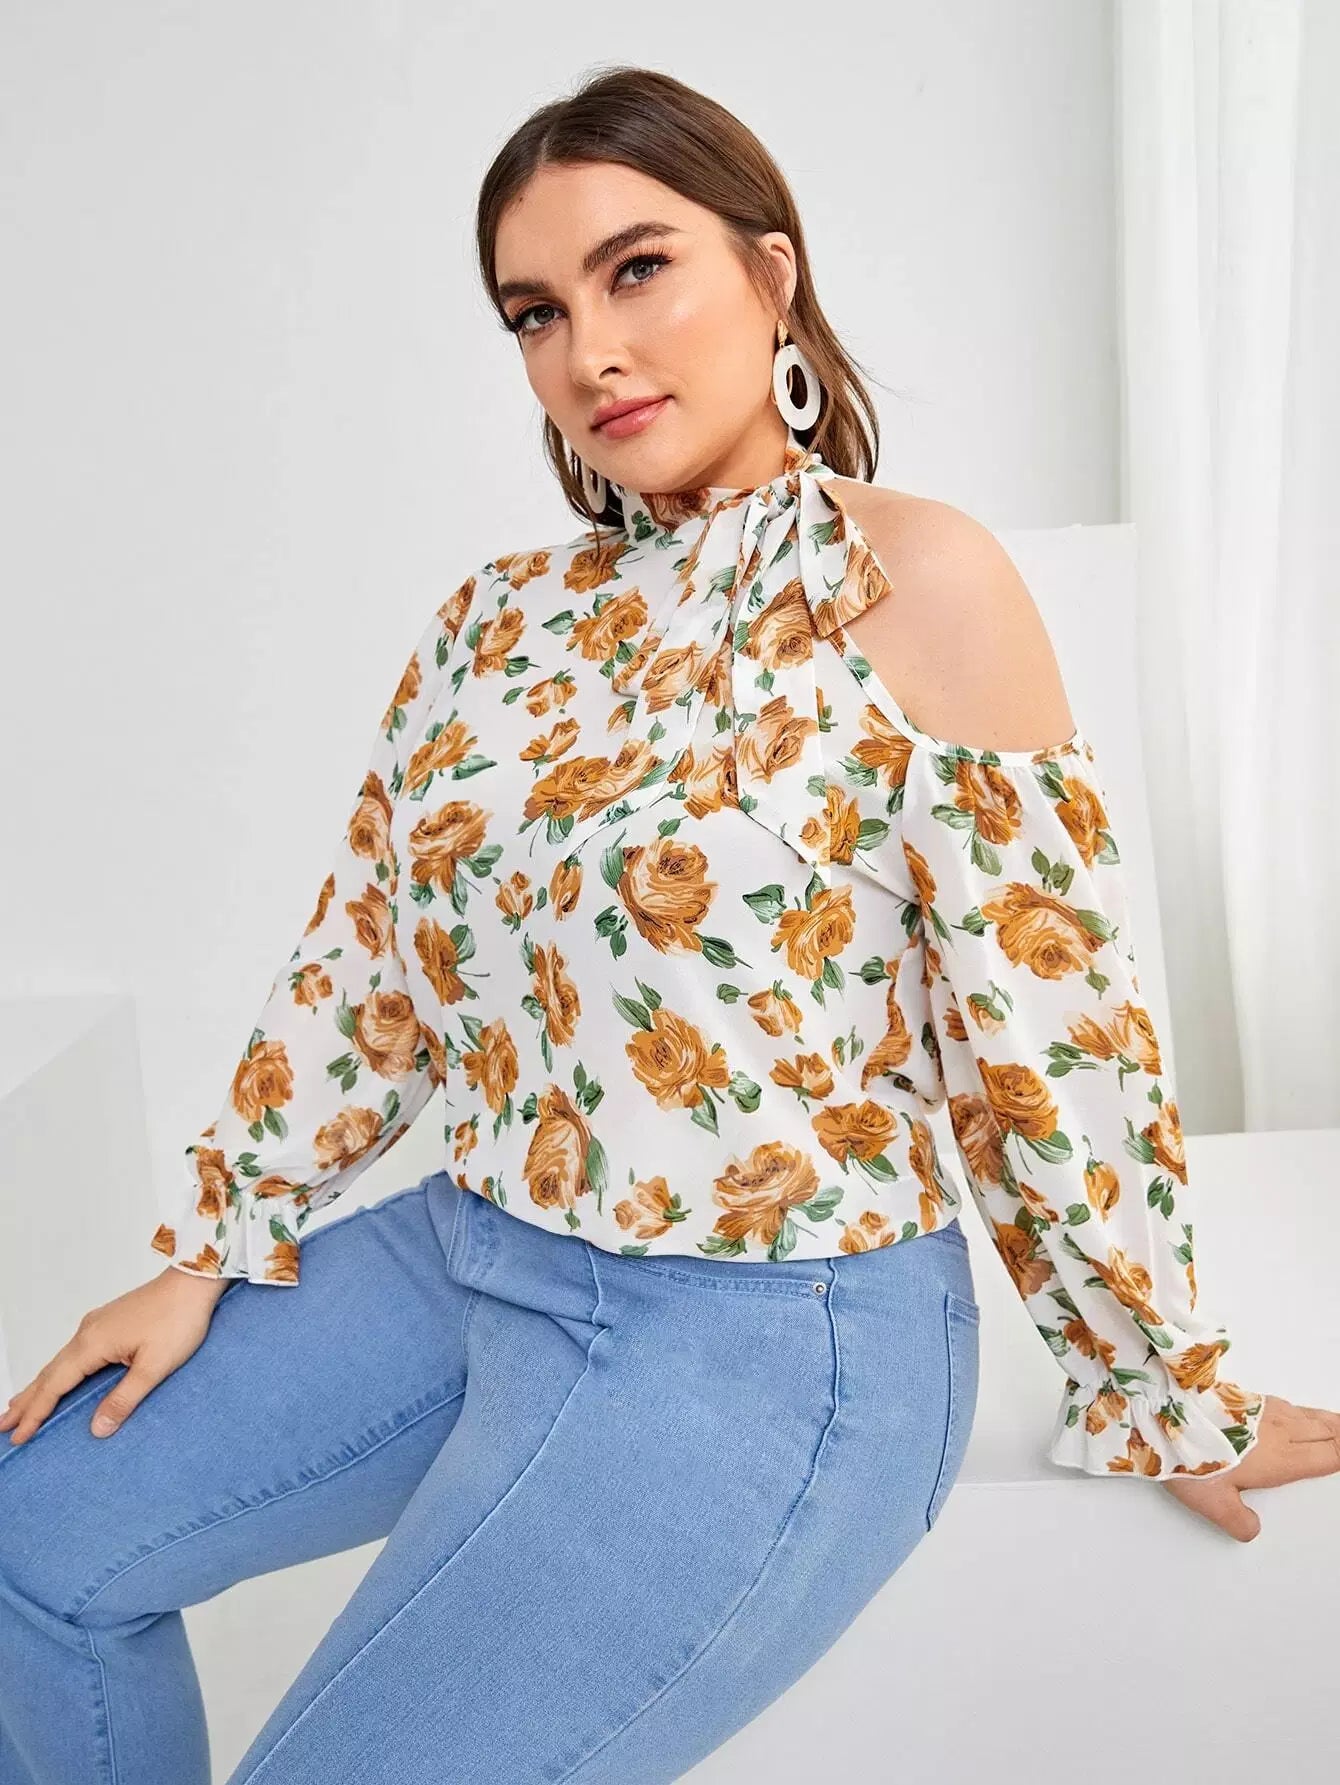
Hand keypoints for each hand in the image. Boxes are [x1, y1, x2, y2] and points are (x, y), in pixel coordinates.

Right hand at [0, 1267, 230, 1446]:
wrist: (194, 1280)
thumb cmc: (179, 1319)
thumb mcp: (155, 1366)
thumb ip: (124, 1398)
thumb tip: (97, 1428)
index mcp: (92, 1344)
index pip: (55, 1386)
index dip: (36, 1413)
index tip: (18, 1436)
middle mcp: (86, 1332)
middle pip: (48, 1373)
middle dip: (25, 1402)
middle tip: (2, 1426)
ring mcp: (95, 1325)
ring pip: (58, 1362)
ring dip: (38, 1387)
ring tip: (18, 1406)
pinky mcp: (107, 1322)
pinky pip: (72, 1353)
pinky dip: (57, 1371)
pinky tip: (58, 1377)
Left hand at [1160, 1394, 1339, 1540]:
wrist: (1162, 1411)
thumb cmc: (1187, 1456)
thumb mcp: (1213, 1502)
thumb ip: (1238, 1521)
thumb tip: (1252, 1530)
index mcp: (1279, 1459)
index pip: (1326, 1457)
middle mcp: (1277, 1431)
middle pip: (1324, 1432)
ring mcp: (1262, 1412)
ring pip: (1308, 1416)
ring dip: (1328, 1422)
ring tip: (1338, 1426)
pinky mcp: (1246, 1400)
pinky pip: (1288, 1406)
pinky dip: (1305, 1412)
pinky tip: (1299, 1415)